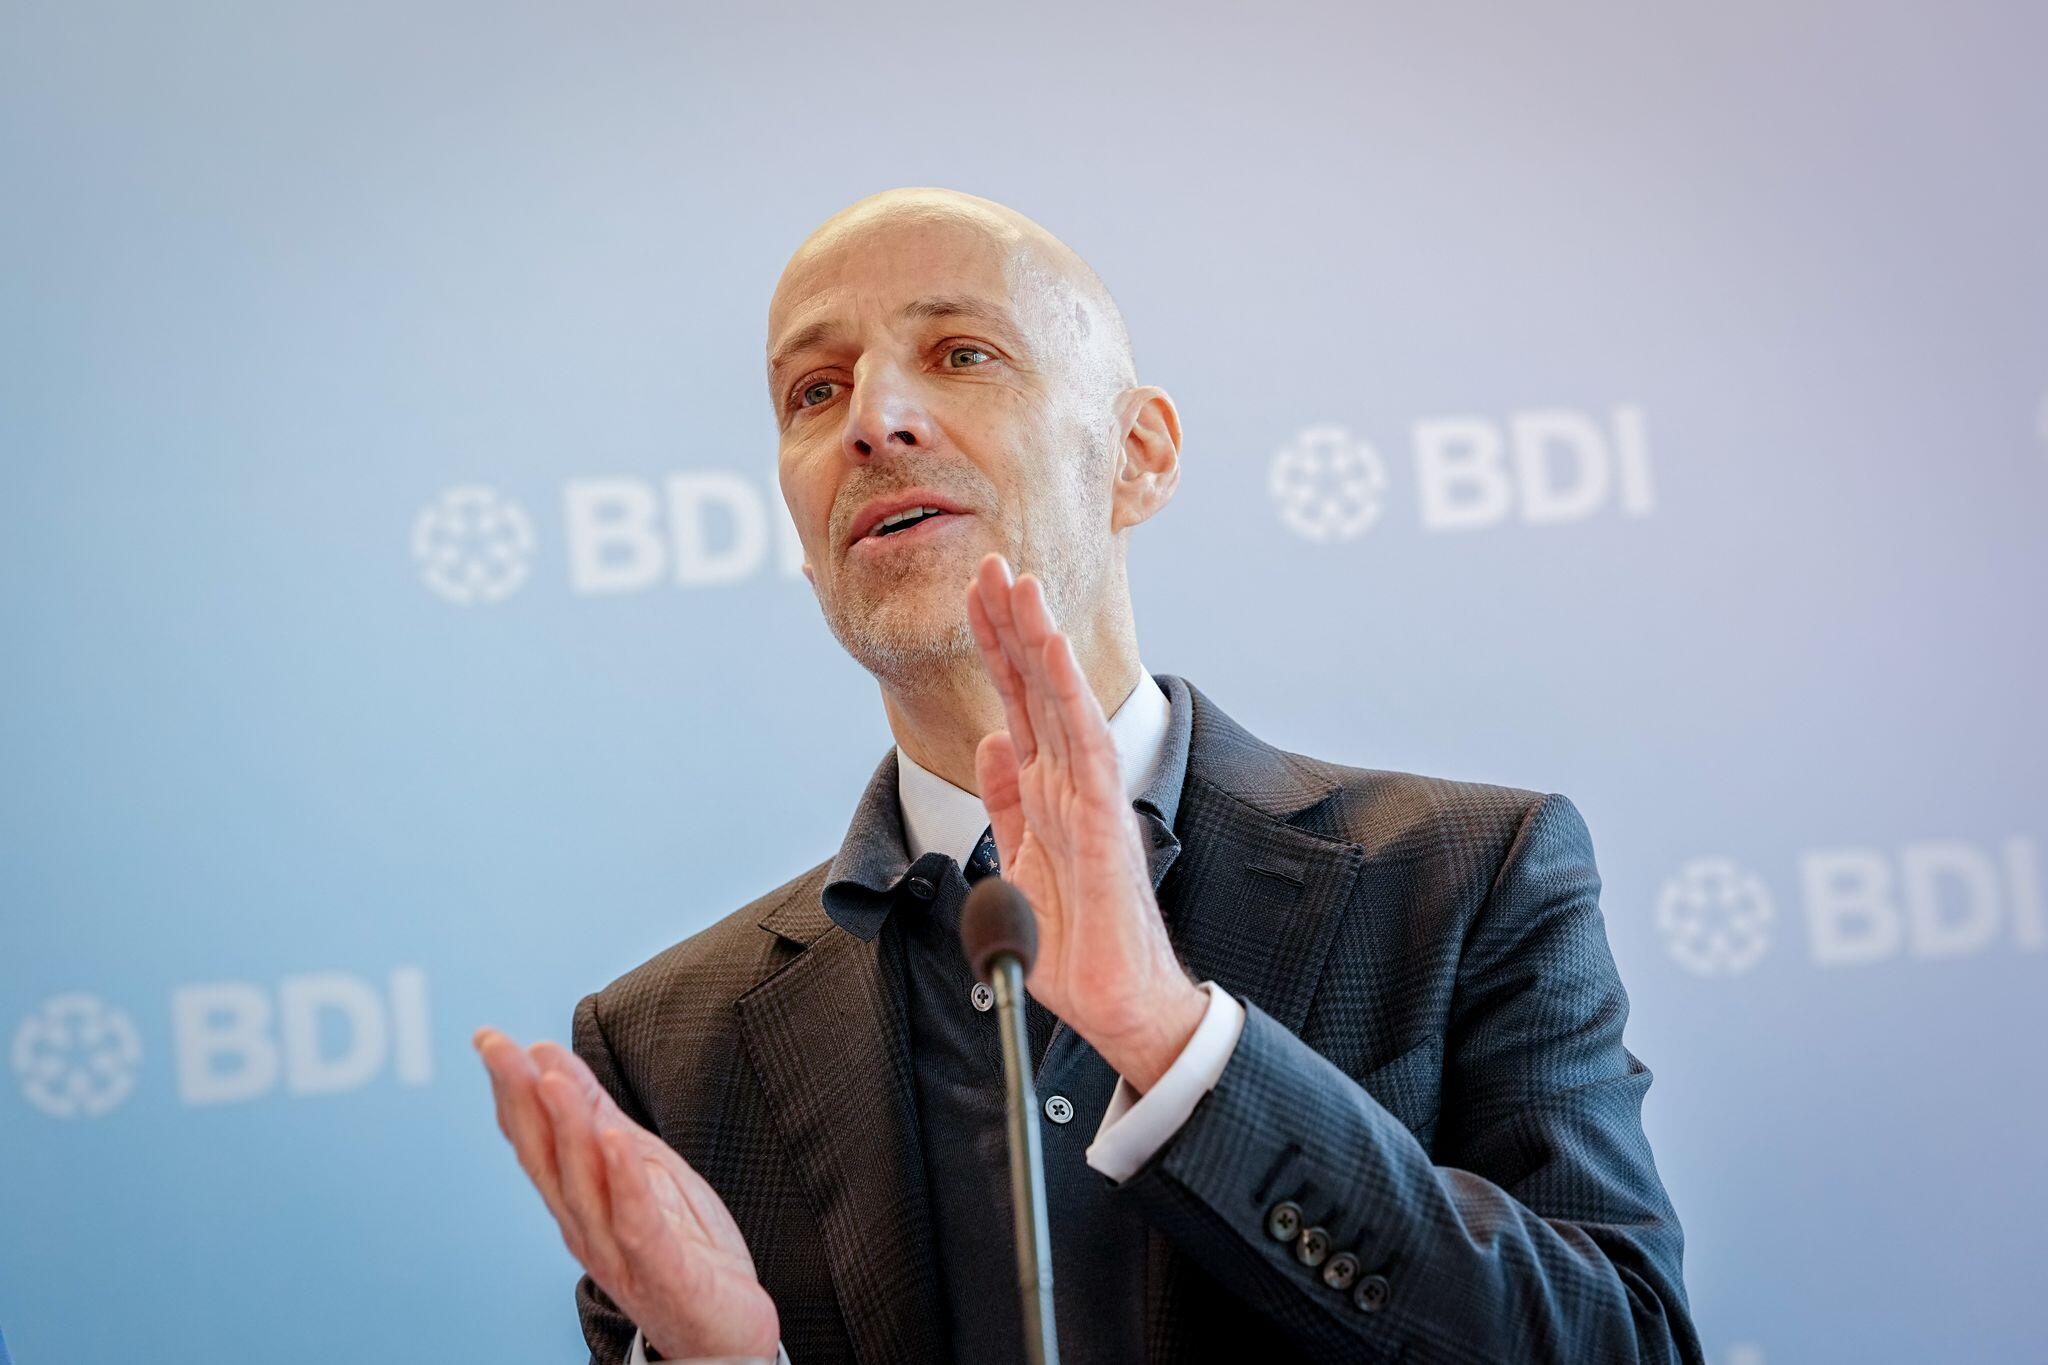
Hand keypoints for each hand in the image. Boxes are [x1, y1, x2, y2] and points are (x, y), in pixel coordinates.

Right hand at [473, 1027, 778, 1360]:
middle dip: (522, 1098)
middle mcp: (585, 1226)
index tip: (491, 1039)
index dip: (511, 1089)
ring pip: (584, 1185)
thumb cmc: (680, 1246)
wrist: (724, 1328)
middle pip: (546, 1157)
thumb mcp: (639, 1165)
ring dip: (567, 1129)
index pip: (534, 1140)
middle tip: (501, 1046)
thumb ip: (597, 1116)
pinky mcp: (663, 1271)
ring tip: (553, 1080)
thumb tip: (552, 1060)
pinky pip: (637, 1224)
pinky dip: (623, 1182)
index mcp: (578, 1201)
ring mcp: (619, 1251)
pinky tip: (615, 1142)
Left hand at [964, 552, 1206, 1092]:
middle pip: (1035, 688)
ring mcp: (1090, 797)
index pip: (1015, 704)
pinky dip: (1069, 692)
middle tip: (991, 562)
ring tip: (1020, 582)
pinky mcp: (1105, 820)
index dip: (995, 648)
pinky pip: (1085, 744)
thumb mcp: (1017, 864)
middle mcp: (1069, 782)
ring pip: (1061, 701)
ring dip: (1040, 640)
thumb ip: (1005, 804)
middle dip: (1012, 624)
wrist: (1116, 1005)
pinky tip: (1055, 650)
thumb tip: (987, 742)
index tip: (976, 594)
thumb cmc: (1076, 943)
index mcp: (1044, 791)